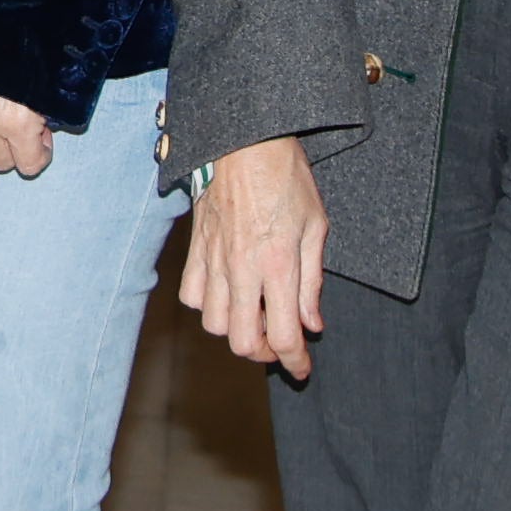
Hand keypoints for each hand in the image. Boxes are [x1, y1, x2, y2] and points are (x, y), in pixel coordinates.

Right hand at [173, 137, 331, 378]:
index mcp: (279, 265)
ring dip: (237, 331)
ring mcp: (214, 261)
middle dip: (264, 353)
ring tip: (255, 317)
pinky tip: (228, 295)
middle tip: (280, 342)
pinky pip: (193, 296)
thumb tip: (313, 323)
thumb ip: (313, 282)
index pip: (285, 335)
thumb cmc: (286, 177)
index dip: (295, 362)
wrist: (244, 141)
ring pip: (215, 325)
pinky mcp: (196, 250)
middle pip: (243, 342)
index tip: (302, 369)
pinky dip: (209, 306)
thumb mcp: (316, 226)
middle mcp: (243, 270)